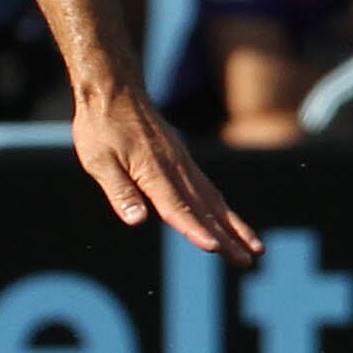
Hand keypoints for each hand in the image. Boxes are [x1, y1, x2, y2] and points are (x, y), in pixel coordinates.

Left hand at [71, 82, 260, 259]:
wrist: (114, 91)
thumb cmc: (100, 127)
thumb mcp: (98, 160)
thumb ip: (119, 190)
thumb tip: (136, 221)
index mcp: (154, 173)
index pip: (177, 209)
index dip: (195, 231)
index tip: (215, 249)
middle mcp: (176, 170)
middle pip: (204, 210)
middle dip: (228, 237)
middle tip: (248, 261)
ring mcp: (183, 164)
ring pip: (213, 200)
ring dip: (234, 225)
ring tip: (255, 247)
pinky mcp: (183, 160)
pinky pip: (207, 188)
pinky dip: (222, 208)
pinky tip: (229, 220)